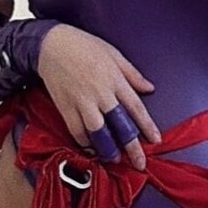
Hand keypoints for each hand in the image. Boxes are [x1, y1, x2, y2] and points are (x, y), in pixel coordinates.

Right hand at [37, 25, 160, 170]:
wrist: (51, 44)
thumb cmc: (82, 45)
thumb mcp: (114, 54)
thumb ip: (133, 74)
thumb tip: (149, 88)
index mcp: (116, 80)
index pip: (136, 109)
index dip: (147, 127)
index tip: (155, 140)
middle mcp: (101, 94)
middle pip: (120, 126)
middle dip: (132, 147)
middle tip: (139, 162)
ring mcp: (83, 102)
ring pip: (99, 133)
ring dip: (108, 149)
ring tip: (114, 159)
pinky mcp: (66, 107)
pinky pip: (77, 130)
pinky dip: (84, 142)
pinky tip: (90, 147)